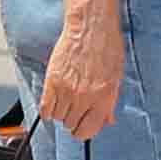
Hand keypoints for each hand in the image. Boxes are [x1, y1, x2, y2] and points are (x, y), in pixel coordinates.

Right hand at [40, 0, 126, 139]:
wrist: (90, 27)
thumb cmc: (106, 47)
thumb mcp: (116, 78)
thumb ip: (109, 102)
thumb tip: (107, 119)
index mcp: (103, 98)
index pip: (89, 130)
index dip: (84, 132)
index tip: (81, 129)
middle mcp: (84, 97)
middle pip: (71, 125)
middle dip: (73, 120)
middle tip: (75, 110)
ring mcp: (66, 90)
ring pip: (58, 117)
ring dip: (61, 113)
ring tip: (65, 102)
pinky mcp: (52, 81)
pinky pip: (45, 107)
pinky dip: (47, 109)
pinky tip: (52, 103)